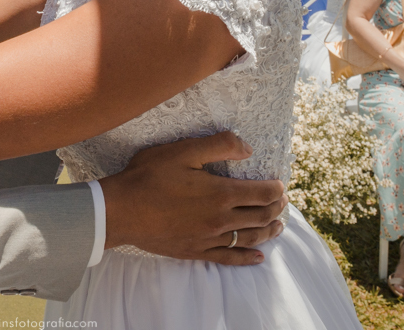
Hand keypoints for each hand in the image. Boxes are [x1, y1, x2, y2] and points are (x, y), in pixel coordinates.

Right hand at [100, 132, 285, 263]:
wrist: (120, 210)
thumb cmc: (149, 176)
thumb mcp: (183, 150)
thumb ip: (219, 145)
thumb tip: (248, 148)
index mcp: (221, 194)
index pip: (261, 194)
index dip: (275, 189)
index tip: (280, 184)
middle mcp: (220, 220)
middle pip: (260, 217)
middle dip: (275, 208)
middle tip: (282, 202)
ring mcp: (208, 238)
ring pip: (249, 238)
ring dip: (268, 231)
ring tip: (278, 226)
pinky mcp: (195, 251)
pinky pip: (228, 258)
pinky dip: (247, 258)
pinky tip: (258, 257)